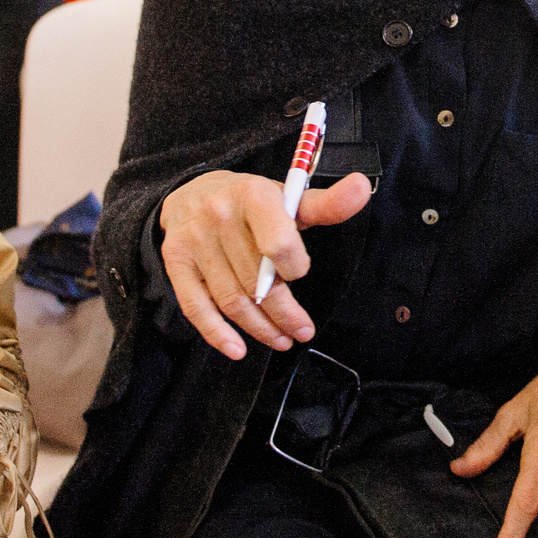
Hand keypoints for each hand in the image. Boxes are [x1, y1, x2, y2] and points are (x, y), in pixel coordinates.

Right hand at [158, 168, 374, 358]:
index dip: (294, 267)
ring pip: (232, 299)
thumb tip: (362, 188)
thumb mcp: (288, 197)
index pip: (277, 243)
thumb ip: (327, 204)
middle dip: (284, 313)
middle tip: (302, 332)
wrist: (192, 193)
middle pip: (257, 281)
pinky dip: (217, 333)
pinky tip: (238, 349)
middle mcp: (220, 215)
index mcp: (254, 194)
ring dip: (260, 328)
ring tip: (281, 339)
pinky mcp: (175, 262)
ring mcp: (195, 241)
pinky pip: (196, 306)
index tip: (300, 274)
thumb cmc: (251, 202)